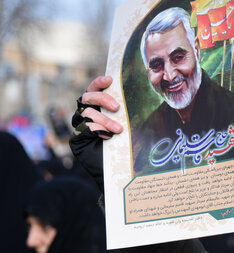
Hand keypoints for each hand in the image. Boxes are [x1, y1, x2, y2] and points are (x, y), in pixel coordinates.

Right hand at [69, 76, 122, 190]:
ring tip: (118, 130)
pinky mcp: (76, 140)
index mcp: (97, 108)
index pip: (93, 90)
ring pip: (87, 113)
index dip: (99, 82)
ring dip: (104, 119)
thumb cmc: (123, 148)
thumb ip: (125, 115)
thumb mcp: (127, 128)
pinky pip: (84, 129)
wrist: (116, 173)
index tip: (110, 78)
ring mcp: (79, 127)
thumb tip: (138, 100)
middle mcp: (85, 115)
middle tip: (116, 107)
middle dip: (102, 99)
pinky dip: (96, 130)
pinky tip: (107, 137)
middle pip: (87, 98)